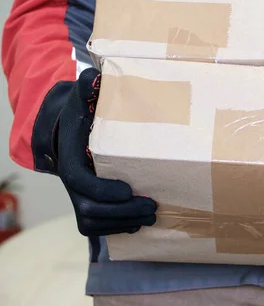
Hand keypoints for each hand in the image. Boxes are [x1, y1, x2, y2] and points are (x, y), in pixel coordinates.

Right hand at [54, 68, 156, 236]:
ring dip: (122, 222)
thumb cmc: (84, 109)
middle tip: (152, 207)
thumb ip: (89, 87)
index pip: (77, 178)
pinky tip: (136, 224)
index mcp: (69, 153)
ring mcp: (76, 192)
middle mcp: (69, 177)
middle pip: (87, 206)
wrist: (69, 125)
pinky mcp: (85, 201)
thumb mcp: (85, 93)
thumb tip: (92, 77)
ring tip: (151, 216)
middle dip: (120, 211)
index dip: (101, 189)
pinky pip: (94, 225)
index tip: (128, 189)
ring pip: (91, 220)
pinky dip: (115, 228)